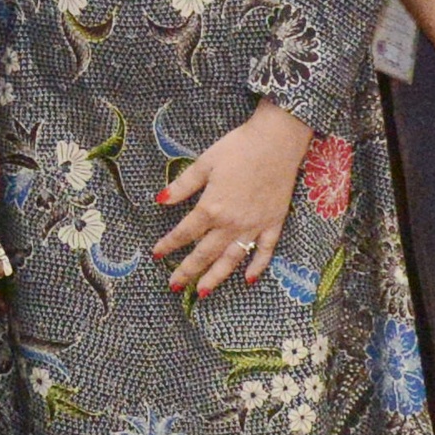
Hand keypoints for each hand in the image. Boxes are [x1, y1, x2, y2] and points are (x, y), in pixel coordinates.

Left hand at [149, 105, 313, 297]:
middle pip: (205, 253)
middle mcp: (231, 223)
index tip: (157, 254)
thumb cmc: (238, 148)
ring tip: (202, 293)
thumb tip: (160, 200)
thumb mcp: (204, 163)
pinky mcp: (274, 223)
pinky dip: (257, 266)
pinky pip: (265, 250)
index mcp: (211, 207)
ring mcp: (254, 225)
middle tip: (174, 286)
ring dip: (216, 277)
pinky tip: (249, 279)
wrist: (277, 141)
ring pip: (232, 259)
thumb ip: (182, 186)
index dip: (169, 244)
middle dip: (188, 271)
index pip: (185, 233)